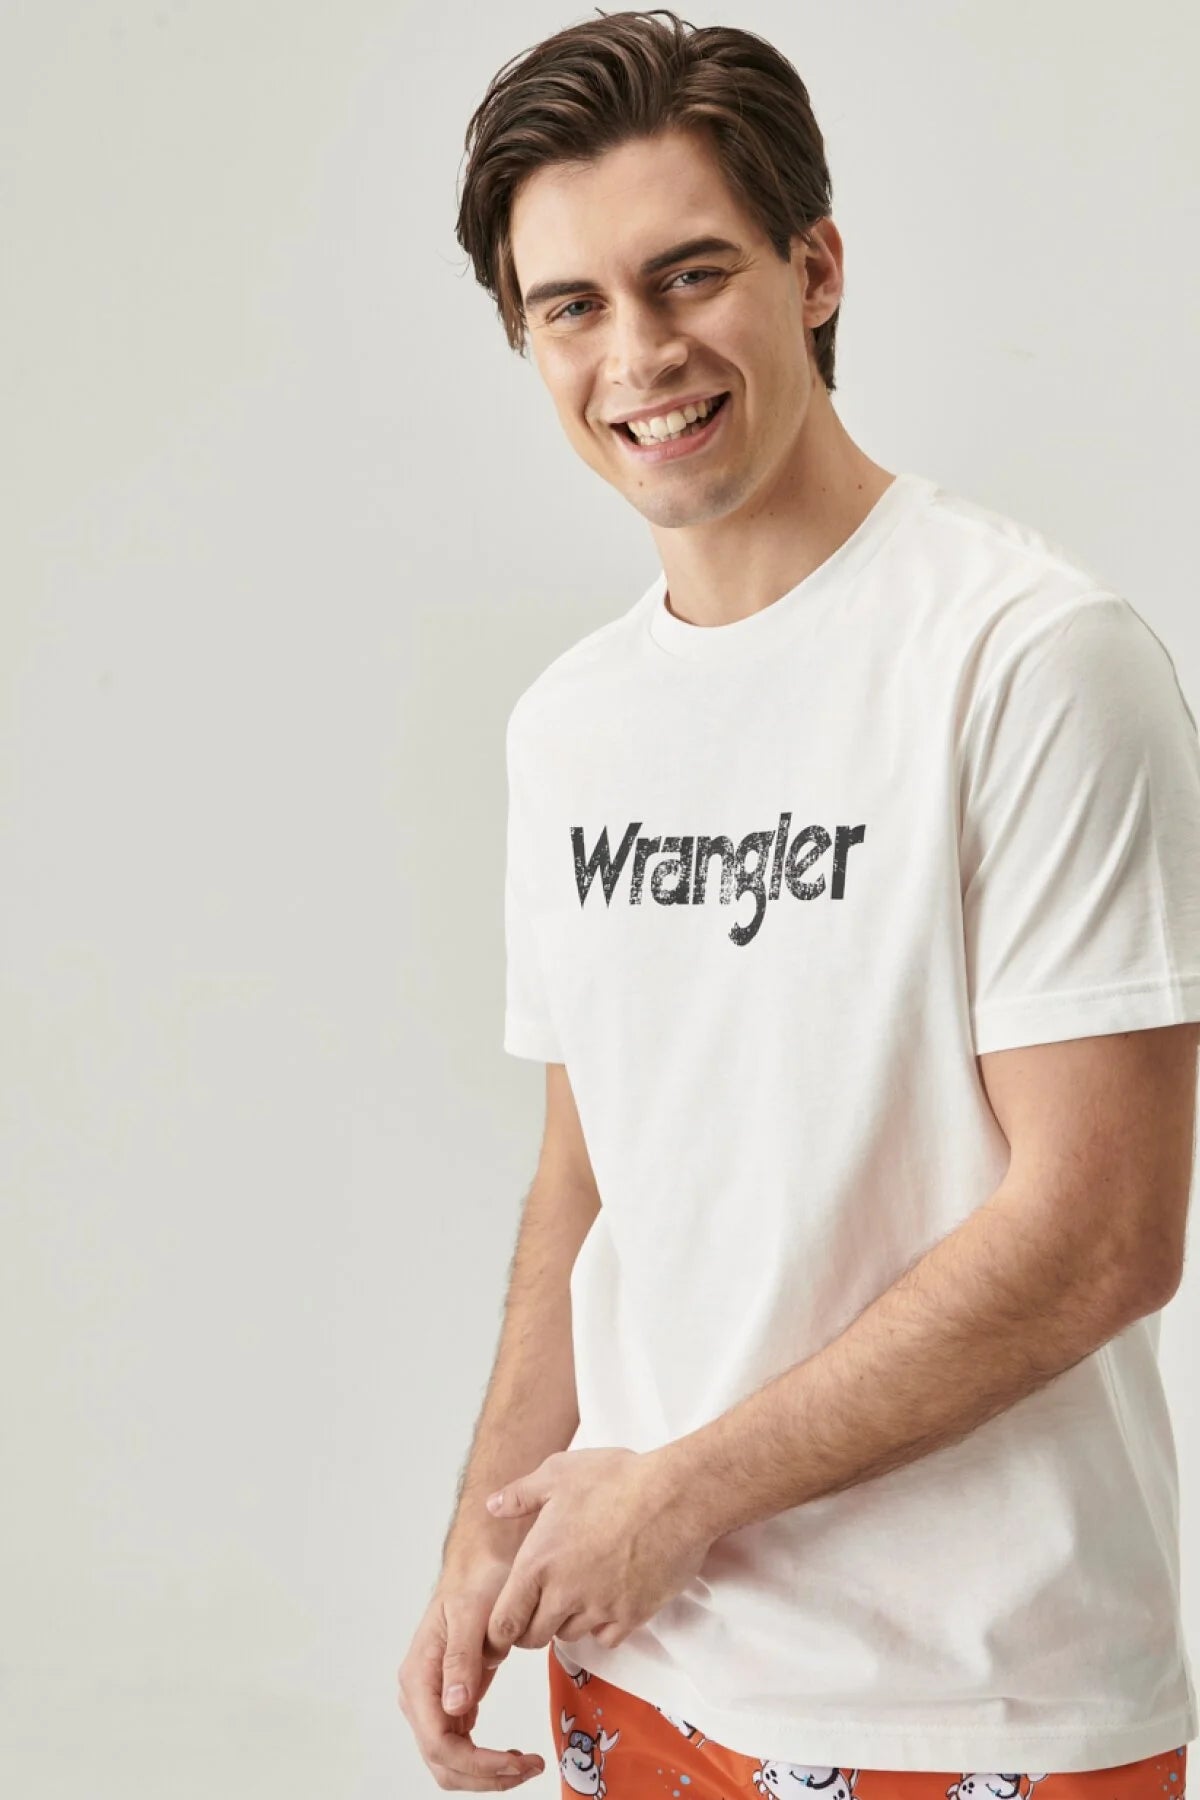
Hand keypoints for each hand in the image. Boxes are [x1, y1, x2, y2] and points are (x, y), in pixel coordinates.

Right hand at [396, 1552, 546, 1789]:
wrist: (482, 1564)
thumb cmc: (475, 1581)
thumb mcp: (470, 1613)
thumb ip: (460, 1659)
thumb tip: (453, 1706)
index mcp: (419, 1676)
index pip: (438, 1741)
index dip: (476, 1762)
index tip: (515, 1762)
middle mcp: (420, 1694)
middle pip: (442, 1760)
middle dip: (484, 1775)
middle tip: (529, 1768)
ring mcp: (434, 1700)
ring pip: (451, 1760)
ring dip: (486, 1773)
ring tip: (527, 1765)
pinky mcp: (452, 1700)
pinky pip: (463, 1744)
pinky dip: (486, 1758)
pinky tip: (512, 1756)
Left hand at [482, 1446, 710, 1654]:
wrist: (674, 1496)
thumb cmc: (617, 1480)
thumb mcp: (559, 1473)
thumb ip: (521, 1494)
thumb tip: (494, 1505)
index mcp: (538, 1563)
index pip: (504, 1622)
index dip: (499, 1629)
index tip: (505, 1624)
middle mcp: (565, 1593)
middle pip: (534, 1637)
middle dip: (531, 1626)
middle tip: (539, 1606)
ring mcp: (600, 1608)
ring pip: (570, 1635)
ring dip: (567, 1621)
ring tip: (577, 1593)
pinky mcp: (633, 1615)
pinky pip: (607, 1637)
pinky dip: (603, 1626)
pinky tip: (608, 1599)